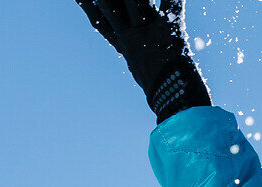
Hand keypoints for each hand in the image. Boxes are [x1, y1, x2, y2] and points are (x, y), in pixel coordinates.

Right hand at [77, 0, 211, 122]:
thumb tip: (124, 48)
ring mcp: (149, 33)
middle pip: (111, 8)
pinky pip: (171, 6)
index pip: (98, 22)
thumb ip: (130, 51)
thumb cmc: (159, 85)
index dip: (87, 7)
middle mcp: (132, 36)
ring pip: (136, 3)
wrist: (175, 101)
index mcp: (124, 44)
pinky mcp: (170, 31)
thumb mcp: (139, 67)